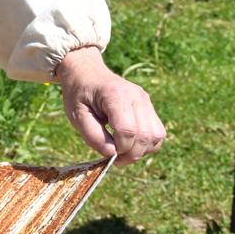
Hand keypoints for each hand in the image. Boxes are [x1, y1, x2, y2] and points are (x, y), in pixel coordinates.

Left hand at [53, 48, 165, 164]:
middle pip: (145, 135)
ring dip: (141, 151)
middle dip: (131, 154)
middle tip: (114, 159)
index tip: (107, 155)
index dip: (120, 149)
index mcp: (115, 95)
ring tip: (122, 152)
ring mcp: (145, 100)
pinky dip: (147, 144)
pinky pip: (157, 132)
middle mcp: (136, 96)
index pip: (127, 130)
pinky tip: (130, 144)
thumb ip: (93, 136)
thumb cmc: (79, 95)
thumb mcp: (77, 116)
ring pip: (156, 135)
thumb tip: (112, 154)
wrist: (87, 74)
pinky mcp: (149, 106)